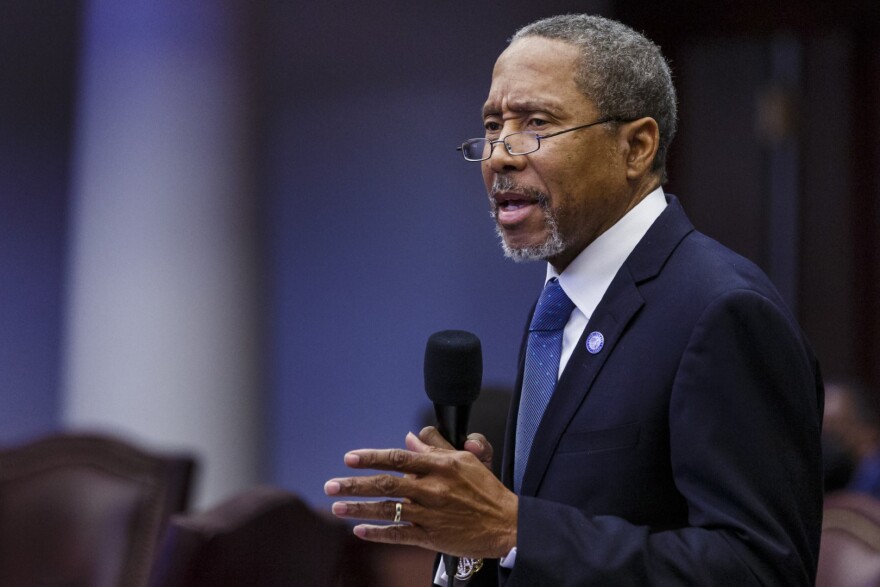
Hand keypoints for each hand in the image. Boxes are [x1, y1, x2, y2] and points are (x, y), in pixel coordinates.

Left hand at [324, 431, 516, 557]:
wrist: (506, 524)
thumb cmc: (486, 489)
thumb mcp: (466, 460)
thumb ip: (436, 448)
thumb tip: (412, 438)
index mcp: (439, 467)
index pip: (398, 458)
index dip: (371, 457)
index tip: (350, 458)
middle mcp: (431, 489)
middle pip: (385, 485)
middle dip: (354, 485)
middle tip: (330, 485)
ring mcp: (430, 515)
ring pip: (387, 511)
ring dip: (359, 509)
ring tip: (336, 507)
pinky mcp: (431, 538)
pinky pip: (399, 535)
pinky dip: (378, 534)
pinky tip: (360, 531)